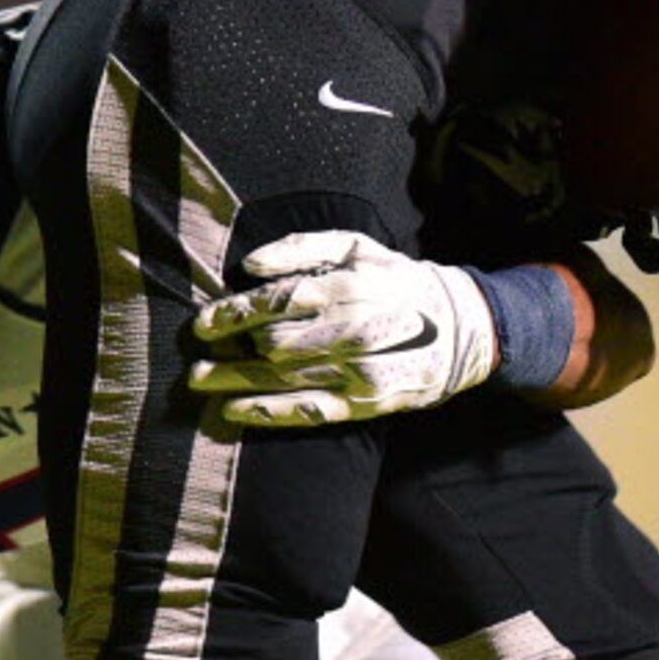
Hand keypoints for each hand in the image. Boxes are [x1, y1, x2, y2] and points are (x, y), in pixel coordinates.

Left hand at [188, 230, 498, 425]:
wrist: (460, 329)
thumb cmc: (395, 280)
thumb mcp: (357, 247)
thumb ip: (302, 249)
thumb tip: (250, 264)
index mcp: (347, 287)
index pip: (276, 302)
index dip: (233, 314)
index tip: (204, 322)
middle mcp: (351, 331)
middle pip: (272, 343)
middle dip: (231, 347)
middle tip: (198, 350)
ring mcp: (357, 372)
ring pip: (282, 379)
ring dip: (233, 380)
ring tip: (199, 380)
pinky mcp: (364, 404)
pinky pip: (306, 412)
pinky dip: (267, 412)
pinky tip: (233, 411)